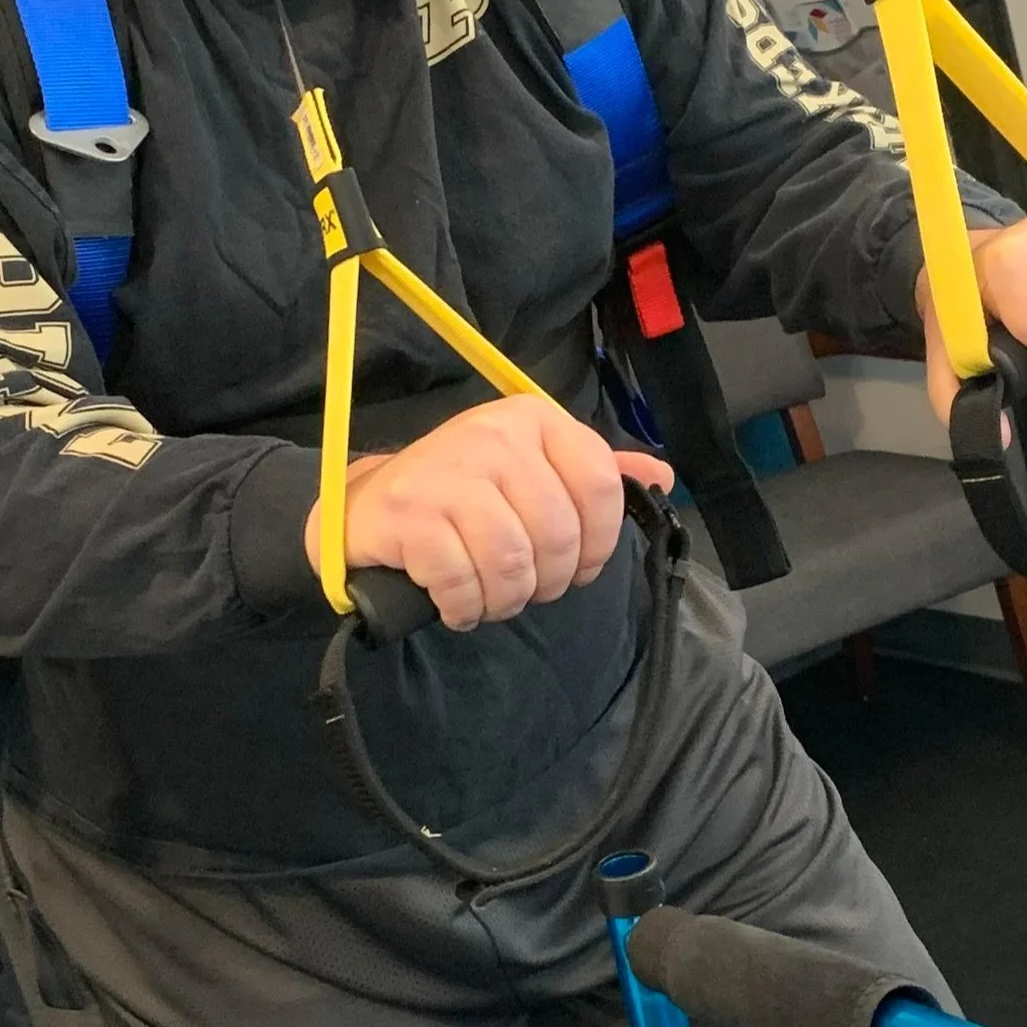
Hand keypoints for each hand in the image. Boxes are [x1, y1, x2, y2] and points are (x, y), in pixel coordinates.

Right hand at [305, 394, 672, 631]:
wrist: (365, 507)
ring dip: (506, 599)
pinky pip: (463, 581)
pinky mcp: (410, 514)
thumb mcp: (529, 468)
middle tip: (527, 589)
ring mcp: (448, 472)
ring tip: (492, 598)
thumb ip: (593, 473)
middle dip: (550, 581)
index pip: (602, 485)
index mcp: (532, 419)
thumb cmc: (459, 494)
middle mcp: (493, 435)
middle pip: (558, 533)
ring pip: (513, 562)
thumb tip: (661, 477)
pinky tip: (457, 603)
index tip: (581, 566)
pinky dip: (465, 608)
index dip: (601, 542)